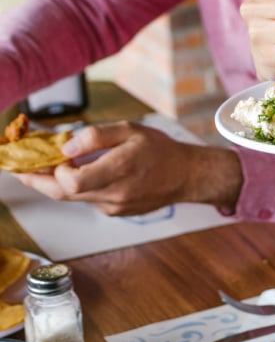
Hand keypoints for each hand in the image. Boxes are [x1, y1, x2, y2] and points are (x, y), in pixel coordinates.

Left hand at [16, 121, 242, 215]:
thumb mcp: (131, 130)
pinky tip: (86, 173)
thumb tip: (65, 147)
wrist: (186, 175)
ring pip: (75, 197)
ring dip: (60, 182)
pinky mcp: (116, 212)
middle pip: (63, 194)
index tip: (56, 155)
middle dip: (38, 181)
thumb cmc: (161, 150)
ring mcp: (114, 207)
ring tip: (53, 165)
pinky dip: (81, 187)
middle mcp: (115, 194)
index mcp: (119, 169)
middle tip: (21, 169)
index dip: (55, 170)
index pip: (71, 181)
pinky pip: (89, 199)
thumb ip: (96, 136)